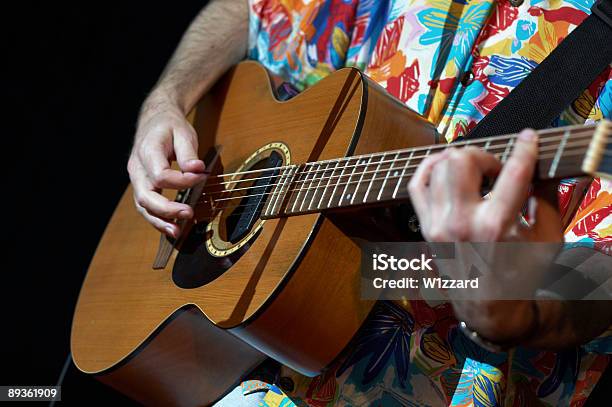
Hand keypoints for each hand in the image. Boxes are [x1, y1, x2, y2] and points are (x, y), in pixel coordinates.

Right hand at [127, 92, 206, 237]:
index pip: (161, 175)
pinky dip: (157, 218)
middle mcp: (137, 168)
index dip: (182, 181)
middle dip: (167, 209)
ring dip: (159, 220)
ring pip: (142, 205)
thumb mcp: (183, 132)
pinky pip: (146, 206)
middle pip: (146, 195)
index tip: (201, 177)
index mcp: (147, 151)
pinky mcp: (142, 186)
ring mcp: (137, 179)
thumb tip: (197, 169)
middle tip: (189, 213)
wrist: (154, 121)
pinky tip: (171, 227)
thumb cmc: (169, 126)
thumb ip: (188, 152)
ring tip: (177, 231)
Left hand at [408, 129, 562, 341]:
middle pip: (461, 160)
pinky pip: (416, 184)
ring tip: (475, 173)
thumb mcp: (547, 239)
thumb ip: (546, 198)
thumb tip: (539, 167)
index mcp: (495, 227)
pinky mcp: (425, 227)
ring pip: (437, 166)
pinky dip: (429, 168)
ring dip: (459, 160)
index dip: (523, 149)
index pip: (511, 173)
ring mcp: (437, 225)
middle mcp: (460, 223)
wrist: (486, 306)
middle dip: (483, 156)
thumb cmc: (520, 274)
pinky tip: (445, 167)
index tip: (528, 138)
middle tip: (496, 170)